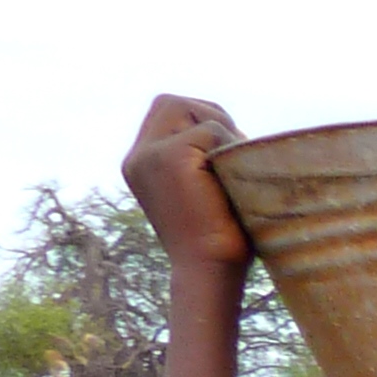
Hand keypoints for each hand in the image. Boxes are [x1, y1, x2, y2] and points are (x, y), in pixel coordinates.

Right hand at [122, 95, 253, 273]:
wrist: (211, 273)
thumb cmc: (218, 243)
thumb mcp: (204, 193)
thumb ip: (203, 161)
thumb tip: (233, 134)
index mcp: (141, 165)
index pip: (166, 113)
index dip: (201, 119)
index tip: (229, 149)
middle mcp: (138, 157)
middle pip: (172, 103)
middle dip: (210, 116)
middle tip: (237, 150)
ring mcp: (150, 155)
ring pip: (191, 110)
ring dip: (224, 131)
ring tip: (238, 168)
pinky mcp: (171, 157)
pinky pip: (211, 129)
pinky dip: (232, 146)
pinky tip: (238, 178)